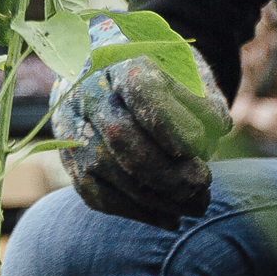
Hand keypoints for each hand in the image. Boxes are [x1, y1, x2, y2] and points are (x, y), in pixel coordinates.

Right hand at [50, 54, 234, 227]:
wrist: (114, 75)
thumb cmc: (165, 76)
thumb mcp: (192, 76)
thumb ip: (204, 104)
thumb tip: (206, 140)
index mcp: (121, 57)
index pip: (141, 89)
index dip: (168, 122)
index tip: (197, 144)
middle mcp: (88, 91)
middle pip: (121, 136)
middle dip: (167, 170)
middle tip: (203, 184)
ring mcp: (72, 128)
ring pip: (109, 171)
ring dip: (159, 197)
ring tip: (197, 204)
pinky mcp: (70, 161)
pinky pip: (98, 196)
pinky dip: (139, 212)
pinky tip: (172, 217)